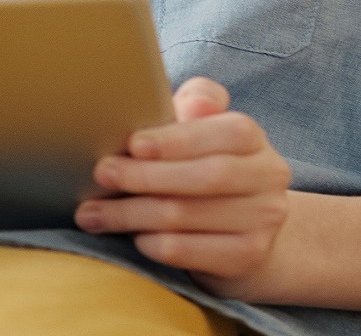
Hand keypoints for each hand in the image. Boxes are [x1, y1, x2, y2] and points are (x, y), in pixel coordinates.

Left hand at [74, 77, 292, 290]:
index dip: (178, 139)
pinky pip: (189, 251)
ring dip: (133, 214)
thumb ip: (195, 105)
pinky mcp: (248, 256)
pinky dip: (153, 244)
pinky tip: (132, 237)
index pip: (224, 133)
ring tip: (92, 213)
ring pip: (189, 215)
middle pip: (207, 176)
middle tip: (102, 175)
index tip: (133, 144)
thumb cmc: (200, 169)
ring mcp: (263, 219)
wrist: (241, 232)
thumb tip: (192, 104)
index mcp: (252, 138)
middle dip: (146, 176)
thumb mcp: (198, 130)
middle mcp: (269, 176)